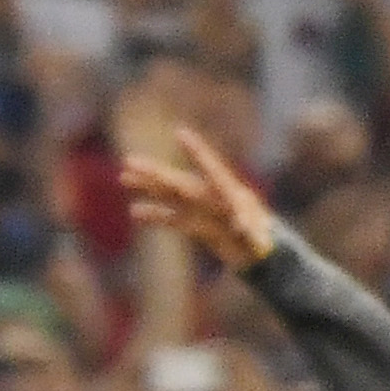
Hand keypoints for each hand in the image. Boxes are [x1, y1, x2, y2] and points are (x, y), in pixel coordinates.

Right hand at [120, 124, 280, 271]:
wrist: (264, 257)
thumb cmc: (266, 244)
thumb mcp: (261, 240)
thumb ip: (252, 233)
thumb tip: (242, 227)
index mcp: (230, 194)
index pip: (210, 168)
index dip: (195, 152)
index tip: (180, 133)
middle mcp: (213, 197)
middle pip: (180, 181)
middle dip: (155, 173)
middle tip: (129, 162)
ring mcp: (203, 210)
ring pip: (171, 195)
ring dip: (149, 187)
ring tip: (123, 178)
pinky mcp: (197, 225)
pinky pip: (172, 218)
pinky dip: (155, 214)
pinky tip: (134, 211)